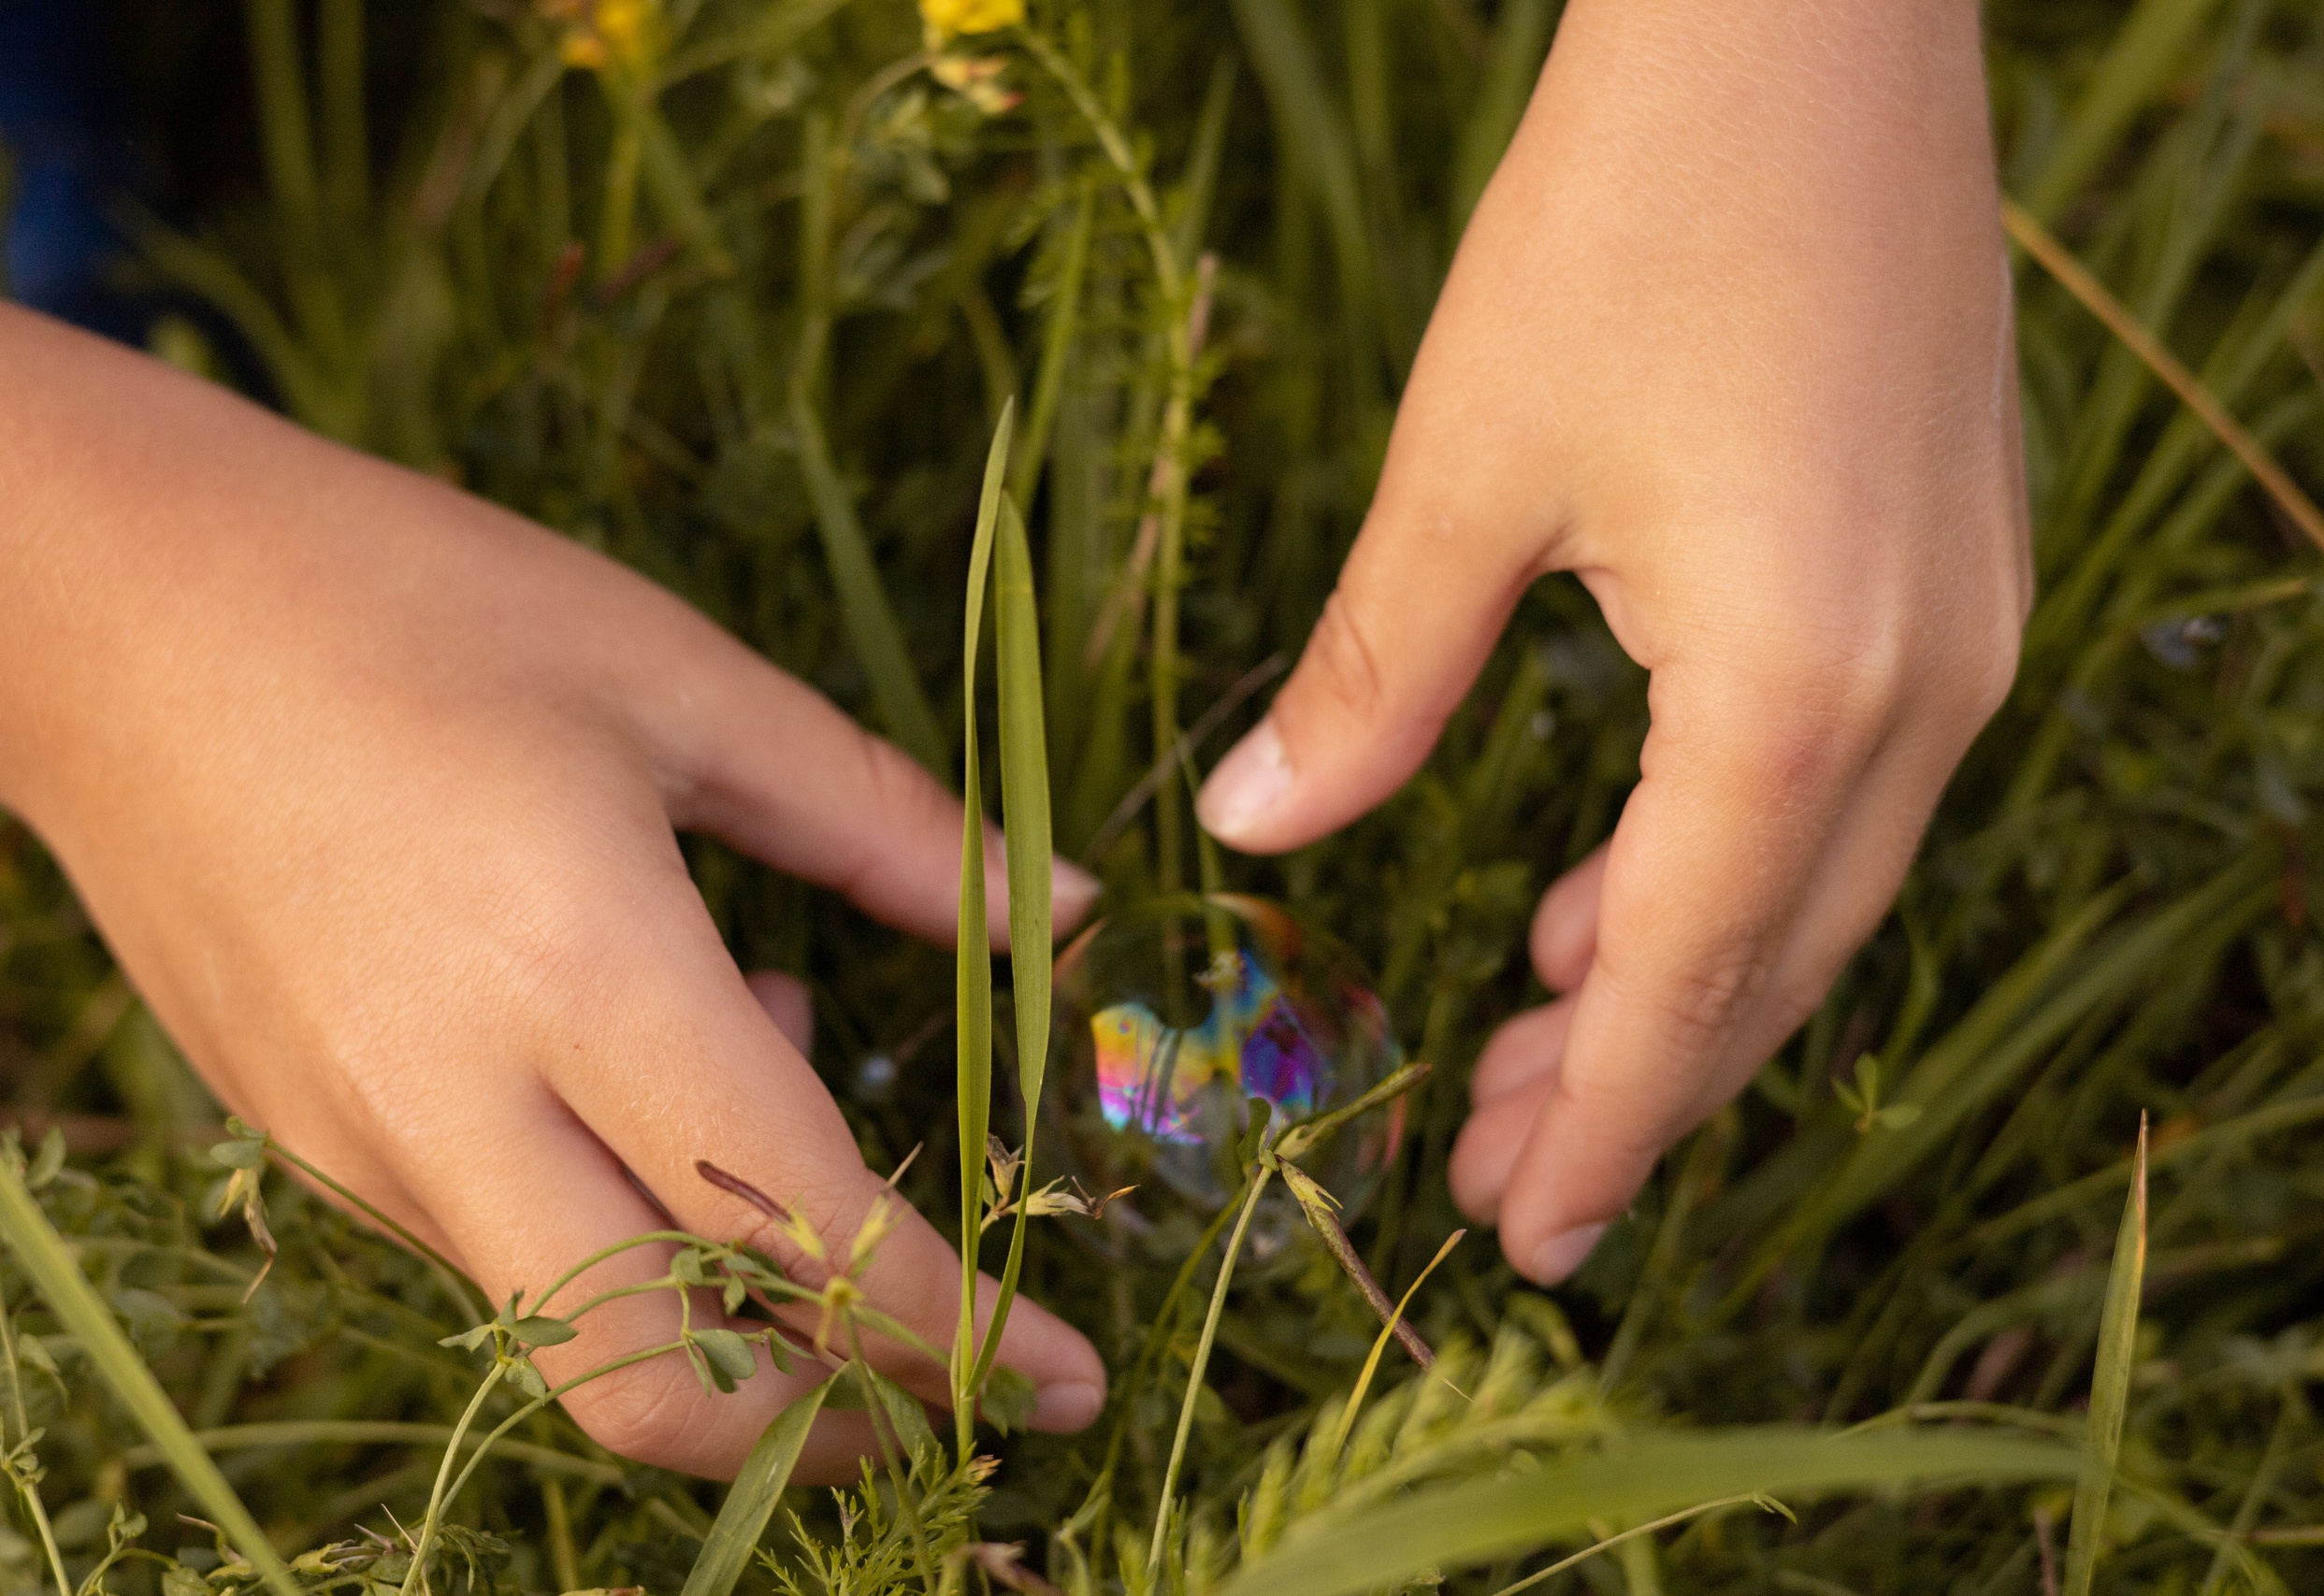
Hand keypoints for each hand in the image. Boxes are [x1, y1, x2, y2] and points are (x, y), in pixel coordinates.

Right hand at [0, 306, 1105, 1478]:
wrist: (106, 604)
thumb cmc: (409, 600)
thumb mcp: (677, 678)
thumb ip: (880, 821)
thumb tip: (1055, 919)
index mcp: (573, 969)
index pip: (799, 1225)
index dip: (955, 1326)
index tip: (1071, 1378)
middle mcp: (448, 1102)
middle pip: (656, 1384)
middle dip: (829, 1422)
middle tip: (949, 1373)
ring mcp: (354, 1141)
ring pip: (572, 1322)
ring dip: (725, 1294)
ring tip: (782, 1065)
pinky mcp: (298, 1137)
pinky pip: (492, 1244)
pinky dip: (618, 1219)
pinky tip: (652, 1049)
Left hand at [1196, 0, 2029, 1282]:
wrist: (1809, 24)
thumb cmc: (1630, 217)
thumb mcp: (1467, 468)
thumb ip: (1371, 678)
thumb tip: (1251, 835)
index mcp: (1793, 693)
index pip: (1681, 979)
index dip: (1600, 1126)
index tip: (1527, 1242)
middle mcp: (1917, 692)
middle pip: (1768, 962)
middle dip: (1633, 1087)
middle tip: (1506, 1189)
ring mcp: (1961, 631)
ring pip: (1812, 886)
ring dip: (1676, 982)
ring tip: (1534, 1055)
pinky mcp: (1952, 572)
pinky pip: (1841, 785)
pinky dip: (1723, 866)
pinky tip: (1606, 888)